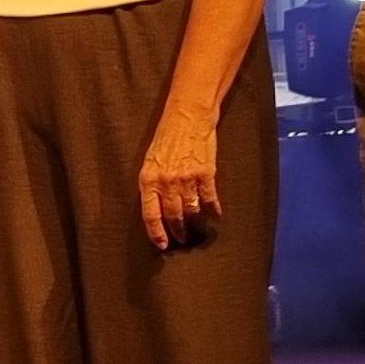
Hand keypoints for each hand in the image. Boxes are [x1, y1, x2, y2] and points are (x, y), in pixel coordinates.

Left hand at [138, 108, 222, 250]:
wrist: (188, 118)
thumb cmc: (167, 139)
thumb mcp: (151, 162)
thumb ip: (153, 184)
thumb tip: (157, 208)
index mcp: (148, 179)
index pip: (150, 214)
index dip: (156, 233)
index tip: (163, 245)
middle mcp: (166, 182)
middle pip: (172, 216)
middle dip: (178, 232)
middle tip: (183, 240)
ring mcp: (187, 178)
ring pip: (192, 210)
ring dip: (195, 223)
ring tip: (198, 230)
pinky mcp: (206, 173)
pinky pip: (210, 199)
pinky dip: (213, 210)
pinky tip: (216, 216)